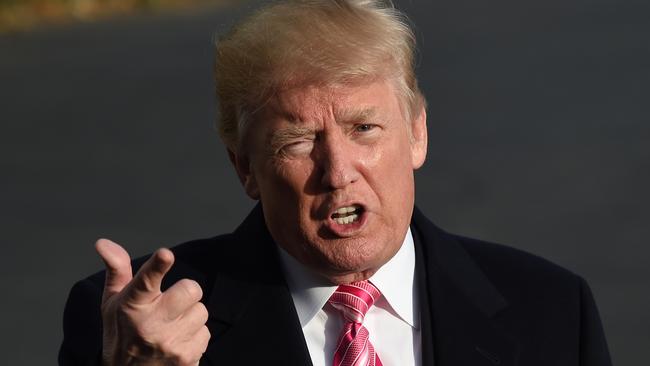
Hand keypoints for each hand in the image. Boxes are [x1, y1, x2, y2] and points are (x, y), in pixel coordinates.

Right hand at [96, 239, 209, 365]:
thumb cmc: (121, 332)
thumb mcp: (113, 302)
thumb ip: (116, 269)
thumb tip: (104, 242)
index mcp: (131, 305)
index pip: (145, 281)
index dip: (157, 265)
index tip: (165, 254)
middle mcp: (150, 324)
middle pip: (191, 289)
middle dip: (185, 293)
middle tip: (171, 303)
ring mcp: (170, 343)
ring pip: (201, 311)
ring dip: (190, 317)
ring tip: (171, 327)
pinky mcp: (186, 358)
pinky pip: (205, 333)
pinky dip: (194, 336)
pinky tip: (177, 342)